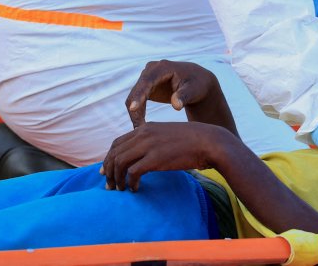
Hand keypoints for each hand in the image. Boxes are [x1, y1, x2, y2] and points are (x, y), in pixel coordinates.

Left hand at [101, 121, 230, 191]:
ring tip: (121, 189)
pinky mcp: (156, 158)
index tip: (107, 172)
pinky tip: (135, 189)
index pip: (117, 143)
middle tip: (110, 186)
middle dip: (108, 171)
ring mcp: (149, 145)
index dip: (108, 159)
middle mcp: (144, 134)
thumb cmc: (192, 141)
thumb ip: (152, 142)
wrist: (210, 142)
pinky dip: (130, 183)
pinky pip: (133, 172)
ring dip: (117, 179)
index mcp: (146, 128)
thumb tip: (140, 157)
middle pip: (114, 153)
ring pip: (119, 163)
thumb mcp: (167, 135)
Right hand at [125, 60, 217, 127]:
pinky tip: (142, 126)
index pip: (147, 81)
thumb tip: (176, 105)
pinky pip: (136, 100)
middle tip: (139, 129)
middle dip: (135, 110)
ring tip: (141, 130)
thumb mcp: (194, 90)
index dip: (139, 95)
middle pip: (136, 90)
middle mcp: (151, 69)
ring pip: (134, 96)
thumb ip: (184, 96)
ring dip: (135, 113)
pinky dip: (137, 112)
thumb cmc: (197, 85)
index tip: (133, 109)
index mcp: (163, 67)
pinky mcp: (145, 86)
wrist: (197, 83)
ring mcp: (147, 77)